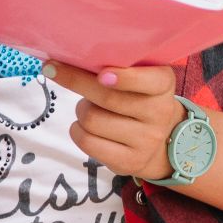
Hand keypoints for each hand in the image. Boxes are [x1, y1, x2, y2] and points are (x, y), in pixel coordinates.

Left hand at [45, 62, 185, 180]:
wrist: (161, 145)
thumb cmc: (139, 101)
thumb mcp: (140, 80)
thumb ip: (118, 68)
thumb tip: (70, 60)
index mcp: (163, 86)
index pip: (150, 80)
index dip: (125, 78)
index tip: (102, 74)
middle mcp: (159, 113)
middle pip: (107, 97)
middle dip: (75, 81)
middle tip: (59, 72)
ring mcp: (146, 141)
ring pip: (92, 119)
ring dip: (80, 110)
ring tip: (87, 108)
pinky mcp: (130, 162)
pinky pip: (87, 142)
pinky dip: (76, 130)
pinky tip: (83, 127)